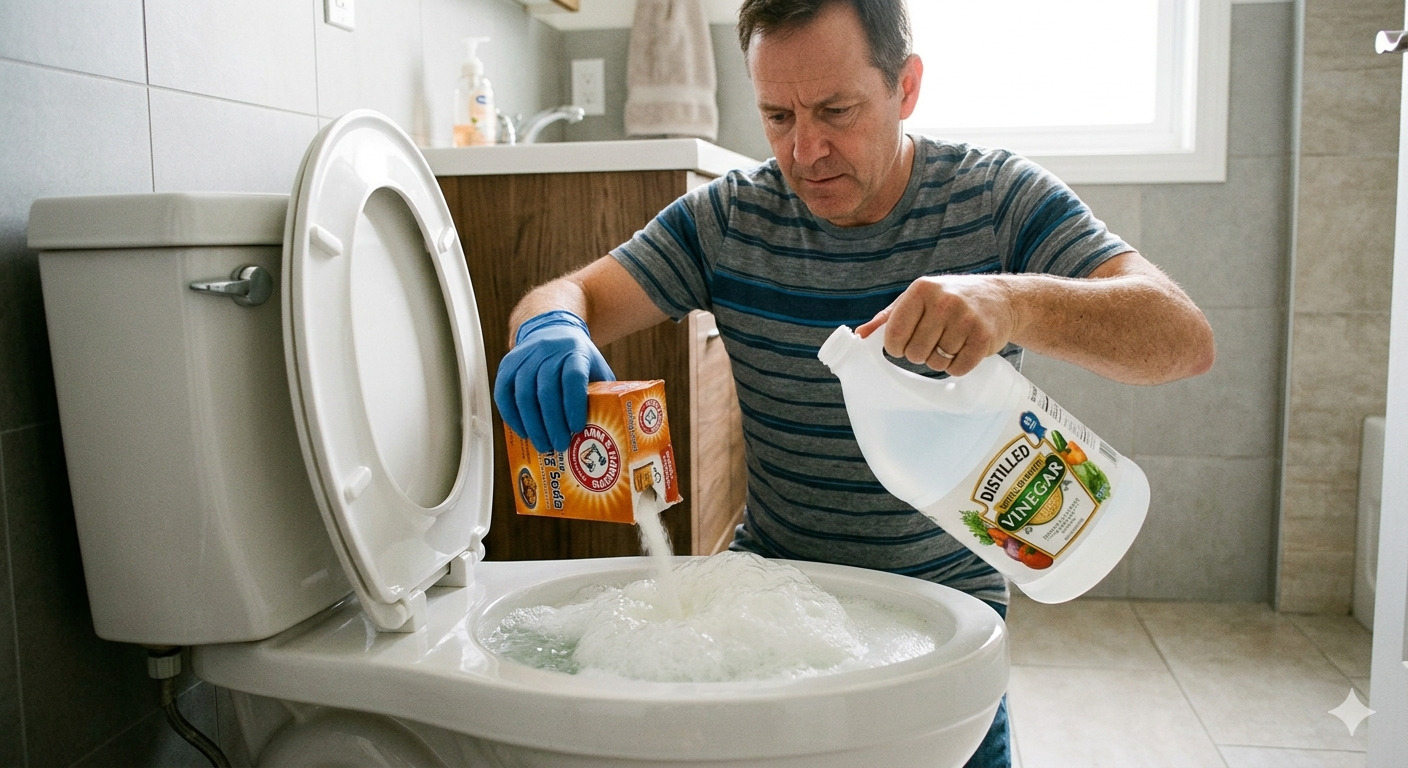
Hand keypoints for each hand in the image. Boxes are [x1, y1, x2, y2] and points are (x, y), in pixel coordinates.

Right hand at [494, 310, 614, 451]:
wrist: (550, 331)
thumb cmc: (578, 359)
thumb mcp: (595, 368)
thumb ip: (602, 392)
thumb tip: (611, 428)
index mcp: (574, 351)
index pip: (573, 377)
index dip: (574, 404)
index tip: (577, 428)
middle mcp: (548, 351)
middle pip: (546, 390)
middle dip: (552, 423)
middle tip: (559, 446)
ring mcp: (524, 356)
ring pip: (523, 394)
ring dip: (532, 425)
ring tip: (543, 445)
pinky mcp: (507, 364)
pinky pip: (503, 393)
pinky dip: (511, 416)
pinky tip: (523, 432)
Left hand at [855, 275, 1017, 375]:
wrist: (1001, 298)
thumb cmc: (950, 299)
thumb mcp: (918, 299)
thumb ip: (888, 318)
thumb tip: (859, 336)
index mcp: (921, 290)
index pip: (893, 336)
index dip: (897, 347)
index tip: (905, 343)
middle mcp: (943, 302)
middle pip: (915, 354)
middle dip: (921, 354)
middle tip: (934, 341)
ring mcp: (966, 319)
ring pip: (936, 364)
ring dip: (941, 360)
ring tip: (951, 342)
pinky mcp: (984, 337)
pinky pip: (958, 369)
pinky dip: (958, 367)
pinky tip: (964, 350)